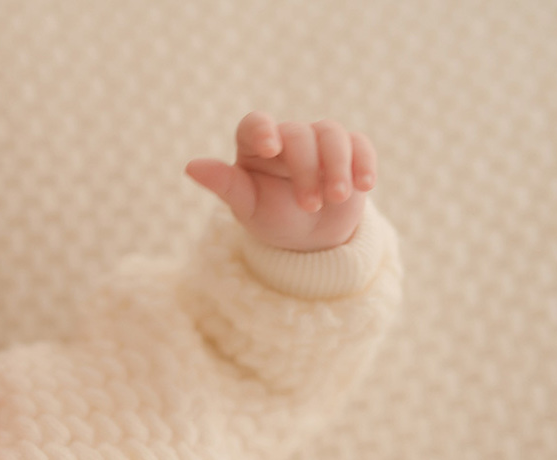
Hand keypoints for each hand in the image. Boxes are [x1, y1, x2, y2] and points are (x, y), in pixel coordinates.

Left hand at [186, 112, 376, 251]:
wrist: (310, 238)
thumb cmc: (271, 219)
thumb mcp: (247, 207)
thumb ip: (224, 185)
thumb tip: (190, 166)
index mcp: (255, 145)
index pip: (255, 123)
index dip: (263, 130)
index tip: (271, 148)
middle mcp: (287, 136)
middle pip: (299, 134)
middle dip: (306, 169)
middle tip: (310, 205)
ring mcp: (320, 141)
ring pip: (331, 134)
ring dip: (337, 166)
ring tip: (336, 198)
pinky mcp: (351, 151)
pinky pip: (360, 145)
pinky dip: (364, 163)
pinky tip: (365, 186)